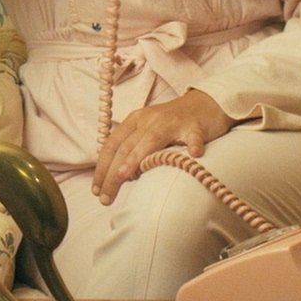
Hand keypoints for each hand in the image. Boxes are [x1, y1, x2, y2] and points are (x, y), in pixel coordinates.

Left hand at [91, 88, 236, 204]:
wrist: (205, 103)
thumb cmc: (173, 124)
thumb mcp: (148, 131)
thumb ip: (134, 149)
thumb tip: (120, 176)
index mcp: (135, 121)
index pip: (112, 145)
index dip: (101, 167)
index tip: (95, 190)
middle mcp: (149, 119)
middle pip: (126, 147)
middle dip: (112, 174)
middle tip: (105, 198)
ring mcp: (172, 122)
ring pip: (151, 139)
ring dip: (137, 158)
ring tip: (125, 177)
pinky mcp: (196, 126)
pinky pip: (194, 136)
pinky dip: (193, 145)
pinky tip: (194, 155)